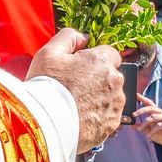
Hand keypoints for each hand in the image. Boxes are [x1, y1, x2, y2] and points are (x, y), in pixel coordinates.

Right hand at [27, 29, 124, 149]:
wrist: (45, 124)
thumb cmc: (46, 86)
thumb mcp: (49, 52)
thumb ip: (68, 37)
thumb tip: (84, 37)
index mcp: (102, 61)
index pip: (109, 53)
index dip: (94, 60)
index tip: (80, 68)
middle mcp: (114, 81)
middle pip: (111, 75)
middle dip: (98, 79)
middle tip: (75, 88)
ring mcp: (115, 104)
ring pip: (112, 96)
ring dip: (100, 97)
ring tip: (77, 105)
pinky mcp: (113, 123)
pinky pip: (109, 115)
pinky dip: (99, 115)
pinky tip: (82, 117)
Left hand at [133, 98, 161, 153]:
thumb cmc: (161, 134)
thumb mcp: (149, 131)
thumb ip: (142, 127)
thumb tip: (132, 126)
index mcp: (156, 113)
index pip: (149, 103)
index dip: (143, 99)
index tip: (137, 95)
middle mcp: (160, 113)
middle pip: (151, 108)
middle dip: (141, 110)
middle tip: (133, 115)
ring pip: (153, 117)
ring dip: (145, 123)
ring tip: (139, 129)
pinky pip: (159, 125)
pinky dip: (152, 130)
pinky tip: (148, 135)